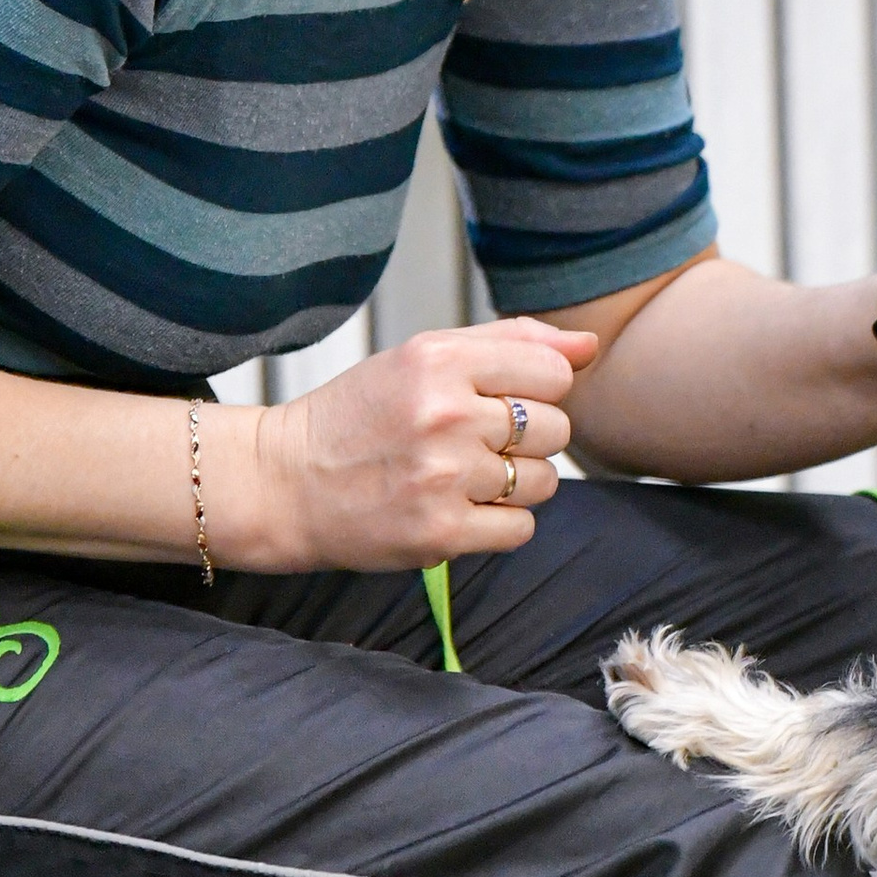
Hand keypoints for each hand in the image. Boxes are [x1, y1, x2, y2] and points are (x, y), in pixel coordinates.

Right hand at [243, 318, 598, 568]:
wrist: (285, 483)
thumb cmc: (360, 416)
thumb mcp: (425, 357)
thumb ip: (512, 342)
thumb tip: (592, 345)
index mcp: (441, 361)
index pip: (555, 372)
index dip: (537, 390)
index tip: (497, 401)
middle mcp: (445, 415)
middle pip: (555, 429)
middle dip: (526, 440)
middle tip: (472, 444)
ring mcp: (444, 478)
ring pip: (543, 482)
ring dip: (514, 484)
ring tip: (460, 478)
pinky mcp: (441, 534)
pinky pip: (520, 529)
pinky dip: (497, 524)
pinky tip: (456, 509)